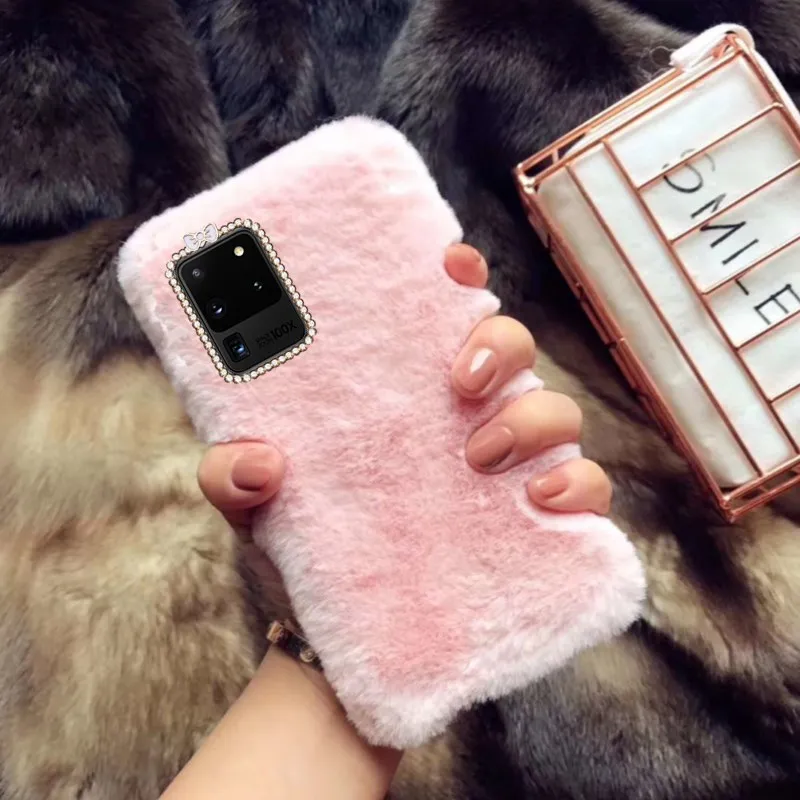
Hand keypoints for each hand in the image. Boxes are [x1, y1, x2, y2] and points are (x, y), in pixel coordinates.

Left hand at [198, 244, 611, 523]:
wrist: (336, 636)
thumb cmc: (302, 544)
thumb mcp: (254, 504)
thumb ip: (232, 474)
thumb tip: (257, 461)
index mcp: (403, 388)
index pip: (442, 310)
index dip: (458, 273)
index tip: (450, 264)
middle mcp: (462, 413)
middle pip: (508, 345)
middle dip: (498, 346)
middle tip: (460, 385)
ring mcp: (504, 463)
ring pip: (553, 409)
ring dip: (532, 420)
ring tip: (480, 457)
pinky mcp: (531, 520)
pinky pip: (583, 487)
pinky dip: (578, 485)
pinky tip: (543, 501)